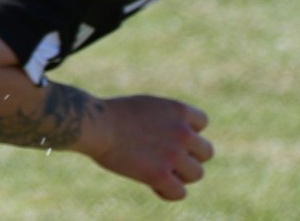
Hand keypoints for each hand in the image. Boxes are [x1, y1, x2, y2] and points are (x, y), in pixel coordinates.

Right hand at [79, 94, 212, 200]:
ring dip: (180, 175)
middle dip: (188, 156)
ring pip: (196, 174)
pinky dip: (167, 192)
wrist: (93, 125)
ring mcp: (173, 154)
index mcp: (178, 109)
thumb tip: (173, 143)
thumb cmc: (108, 114)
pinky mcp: (160, 174)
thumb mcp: (144, 107)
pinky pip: (179, 193)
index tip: (167, 135)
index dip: (187, 131)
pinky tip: (153, 185)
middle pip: (205, 152)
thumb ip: (164, 120)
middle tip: (165, 158)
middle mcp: (182, 132)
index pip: (201, 123)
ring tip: (158, 171)